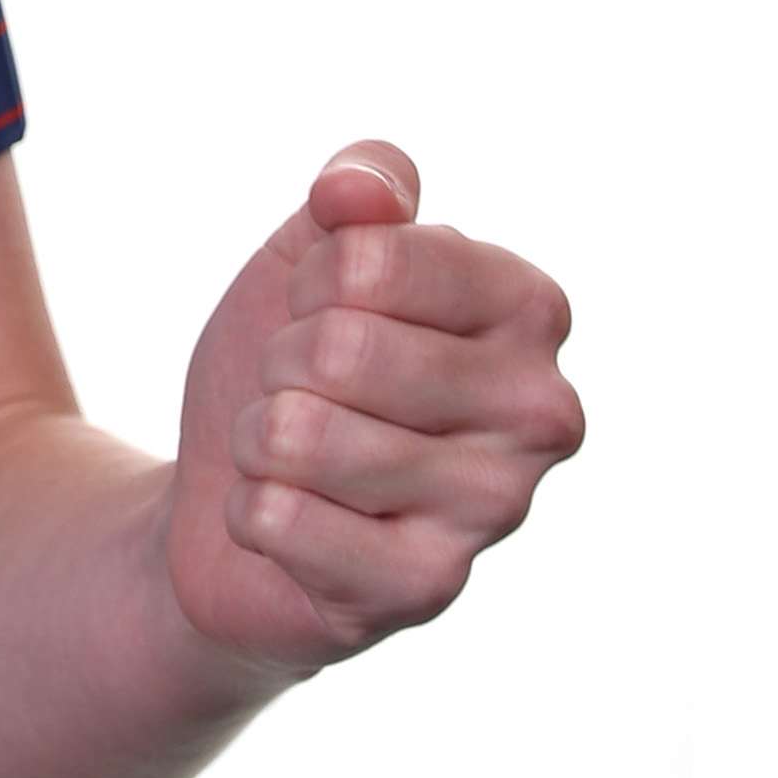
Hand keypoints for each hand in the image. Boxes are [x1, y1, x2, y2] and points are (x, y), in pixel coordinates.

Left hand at [164, 141, 579, 673]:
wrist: (235, 496)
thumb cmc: (293, 367)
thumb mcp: (310, 256)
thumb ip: (355, 196)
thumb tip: (356, 188)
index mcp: (528, 309)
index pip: (371, 254)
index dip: (309, 280)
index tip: (324, 311)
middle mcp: (541, 411)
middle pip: (339, 348)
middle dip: (281, 367)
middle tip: (305, 396)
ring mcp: (494, 509)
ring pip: (302, 434)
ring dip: (263, 440)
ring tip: (298, 459)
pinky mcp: (427, 589)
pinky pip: (278, 516)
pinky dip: (252, 513)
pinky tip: (293, 524)